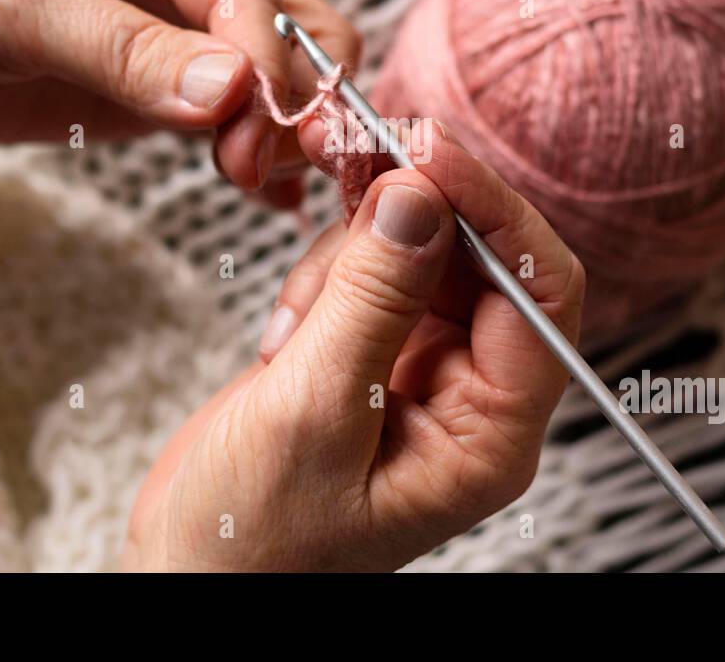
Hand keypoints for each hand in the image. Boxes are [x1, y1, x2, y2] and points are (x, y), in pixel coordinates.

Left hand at [0, 0, 357, 199]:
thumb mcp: (20, 5)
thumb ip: (125, 51)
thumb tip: (229, 92)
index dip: (265, 60)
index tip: (257, 129)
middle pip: (290, 28)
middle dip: (293, 97)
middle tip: (259, 163)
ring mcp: (178, 36)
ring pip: (279, 76)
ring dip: (288, 129)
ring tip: (262, 181)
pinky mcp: (162, 91)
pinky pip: (236, 119)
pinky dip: (264, 155)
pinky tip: (269, 194)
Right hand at [124, 120, 583, 570]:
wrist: (186, 571)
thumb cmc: (251, 541)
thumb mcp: (313, 412)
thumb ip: (372, 299)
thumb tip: (420, 196)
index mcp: (491, 433)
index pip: (538, 292)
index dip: (493, 211)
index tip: (429, 153)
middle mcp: (468, 394)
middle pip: (479, 256)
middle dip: (417, 210)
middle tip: (358, 157)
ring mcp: (416, 366)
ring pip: (417, 249)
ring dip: (353, 254)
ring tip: (294, 326)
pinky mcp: (366, 347)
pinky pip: (368, 269)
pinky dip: (326, 272)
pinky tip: (285, 332)